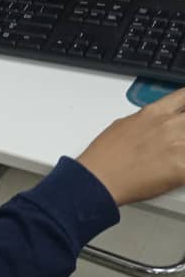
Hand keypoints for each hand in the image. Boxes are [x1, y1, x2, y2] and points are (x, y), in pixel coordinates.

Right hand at [78, 87, 184, 205]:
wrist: (99, 179)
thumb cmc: (104, 156)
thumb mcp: (123, 125)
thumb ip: (146, 122)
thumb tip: (153, 126)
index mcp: (155, 113)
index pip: (184, 97)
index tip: (184, 111)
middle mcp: (169, 125)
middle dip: (184, 129)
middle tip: (178, 139)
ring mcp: (178, 146)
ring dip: (184, 149)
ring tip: (174, 154)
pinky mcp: (182, 169)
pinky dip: (184, 169)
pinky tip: (176, 171)